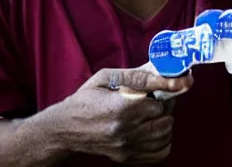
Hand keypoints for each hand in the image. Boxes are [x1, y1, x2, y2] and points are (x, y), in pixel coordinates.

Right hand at [58, 67, 192, 163]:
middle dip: (165, 106)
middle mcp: (125, 131)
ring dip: (165, 122)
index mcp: (121, 108)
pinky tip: (154, 128)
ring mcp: (126, 147)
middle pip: (165, 120)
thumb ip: (138, 75)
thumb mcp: (107, 78)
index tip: (167, 86)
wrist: (64, 128)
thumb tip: (165, 73)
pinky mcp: (126, 157)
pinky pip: (159, 153)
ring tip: (154, 113)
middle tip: (157, 97)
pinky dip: (163, 141)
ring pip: (165, 136)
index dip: (163, 93)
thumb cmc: (85, 99)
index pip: (158, 103)